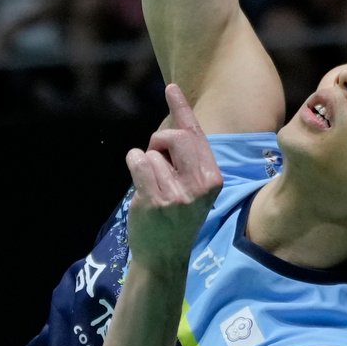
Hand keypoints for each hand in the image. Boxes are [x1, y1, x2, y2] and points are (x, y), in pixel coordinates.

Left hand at [125, 85, 223, 280]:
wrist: (164, 257)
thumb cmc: (176, 215)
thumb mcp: (193, 186)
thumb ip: (188, 156)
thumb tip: (176, 119)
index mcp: (213, 177)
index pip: (196, 134)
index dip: (181, 108)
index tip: (170, 88)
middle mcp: (201, 184)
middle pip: (174, 136)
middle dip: (159, 140)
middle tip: (156, 158)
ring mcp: (178, 194)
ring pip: (152, 152)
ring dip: (145, 162)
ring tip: (153, 187)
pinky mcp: (155, 201)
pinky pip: (138, 163)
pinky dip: (133, 165)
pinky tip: (139, 187)